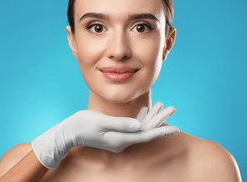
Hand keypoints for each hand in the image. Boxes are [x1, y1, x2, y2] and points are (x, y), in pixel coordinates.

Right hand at [32, 103, 178, 169]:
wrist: (69, 132)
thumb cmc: (82, 125)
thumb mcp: (101, 122)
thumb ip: (120, 124)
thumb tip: (139, 126)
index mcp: (121, 139)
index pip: (146, 135)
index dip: (162, 131)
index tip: (176, 129)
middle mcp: (122, 140)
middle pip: (146, 130)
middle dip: (160, 119)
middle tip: (173, 108)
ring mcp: (119, 138)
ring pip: (141, 127)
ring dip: (152, 117)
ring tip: (163, 105)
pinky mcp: (115, 133)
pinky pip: (133, 126)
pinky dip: (141, 118)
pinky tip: (146, 110)